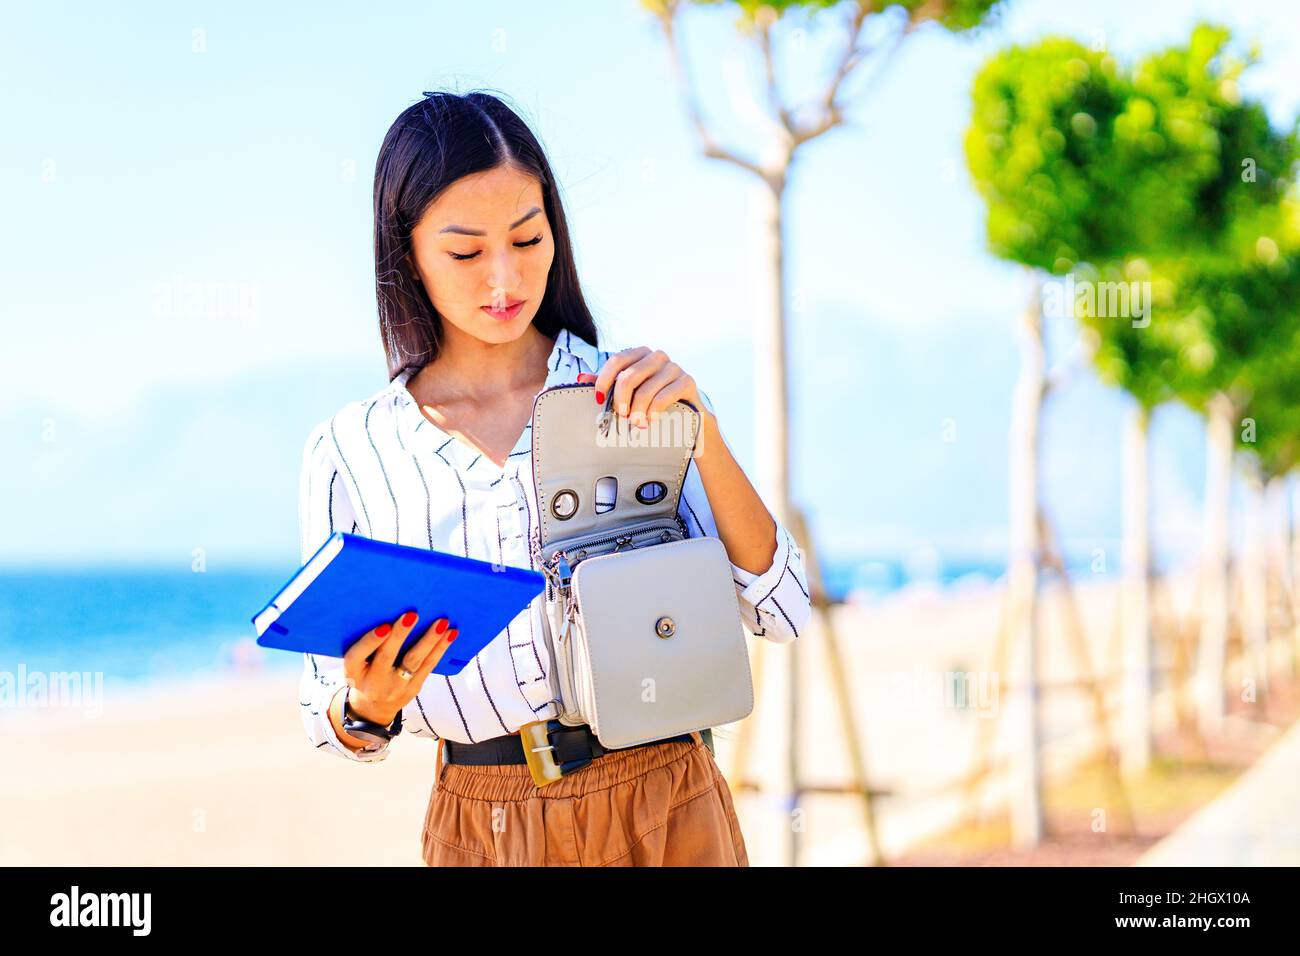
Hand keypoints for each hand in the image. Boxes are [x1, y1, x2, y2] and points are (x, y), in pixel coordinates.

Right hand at [343, 610, 457, 725]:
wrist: (373, 707)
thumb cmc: (365, 672)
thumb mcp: (357, 663)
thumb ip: (366, 644)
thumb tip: (388, 609)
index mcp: (353, 672)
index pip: (357, 656)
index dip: (370, 641)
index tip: (384, 627)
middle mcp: (373, 682)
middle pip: (387, 657)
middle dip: (400, 636)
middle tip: (412, 615)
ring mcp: (395, 687)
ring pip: (414, 662)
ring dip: (429, 640)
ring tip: (441, 623)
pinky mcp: (413, 688)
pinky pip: (428, 666)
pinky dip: (440, 649)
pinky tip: (450, 634)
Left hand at [591, 347, 706, 428]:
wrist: (688, 415)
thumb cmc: (653, 401)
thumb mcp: (630, 393)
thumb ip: (608, 384)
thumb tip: (582, 378)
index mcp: (640, 354)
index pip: (617, 360)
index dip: (604, 379)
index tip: (599, 400)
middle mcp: (657, 356)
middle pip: (629, 376)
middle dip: (621, 400)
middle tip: (620, 416)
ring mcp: (674, 367)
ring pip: (646, 389)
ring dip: (637, 410)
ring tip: (636, 423)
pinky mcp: (687, 381)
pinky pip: (664, 396)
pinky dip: (653, 411)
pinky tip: (650, 420)